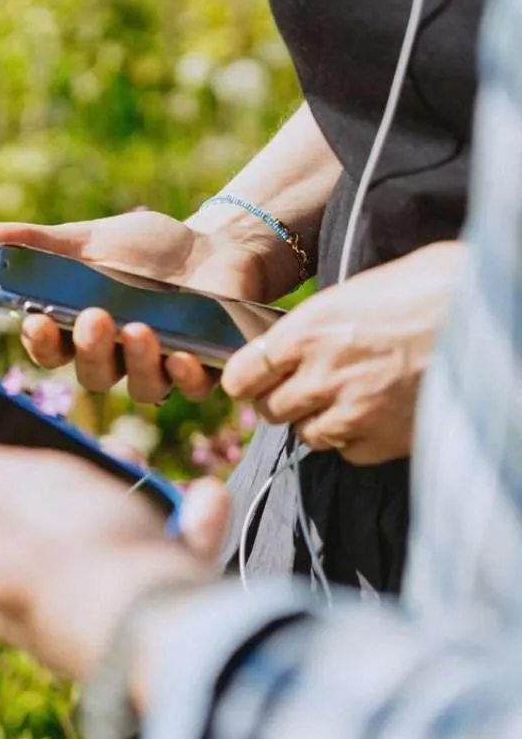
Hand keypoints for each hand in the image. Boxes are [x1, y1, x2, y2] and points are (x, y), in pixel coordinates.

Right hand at [0, 209, 294, 403]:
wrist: (215, 244)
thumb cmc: (143, 248)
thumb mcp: (87, 238)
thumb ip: (34, 244)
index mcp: (78, 331)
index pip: (50, 350)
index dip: (40, 341)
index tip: (34, 319)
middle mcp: (115, 357)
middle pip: (93, 373)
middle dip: (90, 349)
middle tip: (94, 317)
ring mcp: (158, 366)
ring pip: (141, 387)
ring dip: (137, 362)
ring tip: (139, 329)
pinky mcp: (202, 369)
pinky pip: (190, 388)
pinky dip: (185, 376)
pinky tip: (182, 355)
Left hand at [0, 404, 228, 680]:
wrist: (173, 639)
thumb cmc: (73, 555)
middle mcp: (9, 587)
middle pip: (11, 499)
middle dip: (42, 454)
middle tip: (64, 435)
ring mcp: (75, 600)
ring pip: (89, 519)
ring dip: (114, 481)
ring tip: (130, 462)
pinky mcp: (137, 609)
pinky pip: (155, 549)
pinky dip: (180, 521)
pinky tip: (200, 501)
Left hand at [219, 242, 462, 464]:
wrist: (499, 317)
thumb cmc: (443, 286)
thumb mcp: (371, 286)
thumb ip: (327, 317)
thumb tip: (305, 332)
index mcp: (309, 330)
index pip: (242, 374)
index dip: (249, 378)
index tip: (259, 376)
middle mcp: (322, 375)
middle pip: (271, 410)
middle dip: (285, 400)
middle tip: (311, 387)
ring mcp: (354, 413)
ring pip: (308, 435)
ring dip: (321, 421)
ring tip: (352, 398)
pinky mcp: (387, 441)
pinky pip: (350, 453)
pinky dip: (358, 440)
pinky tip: (381, 415)